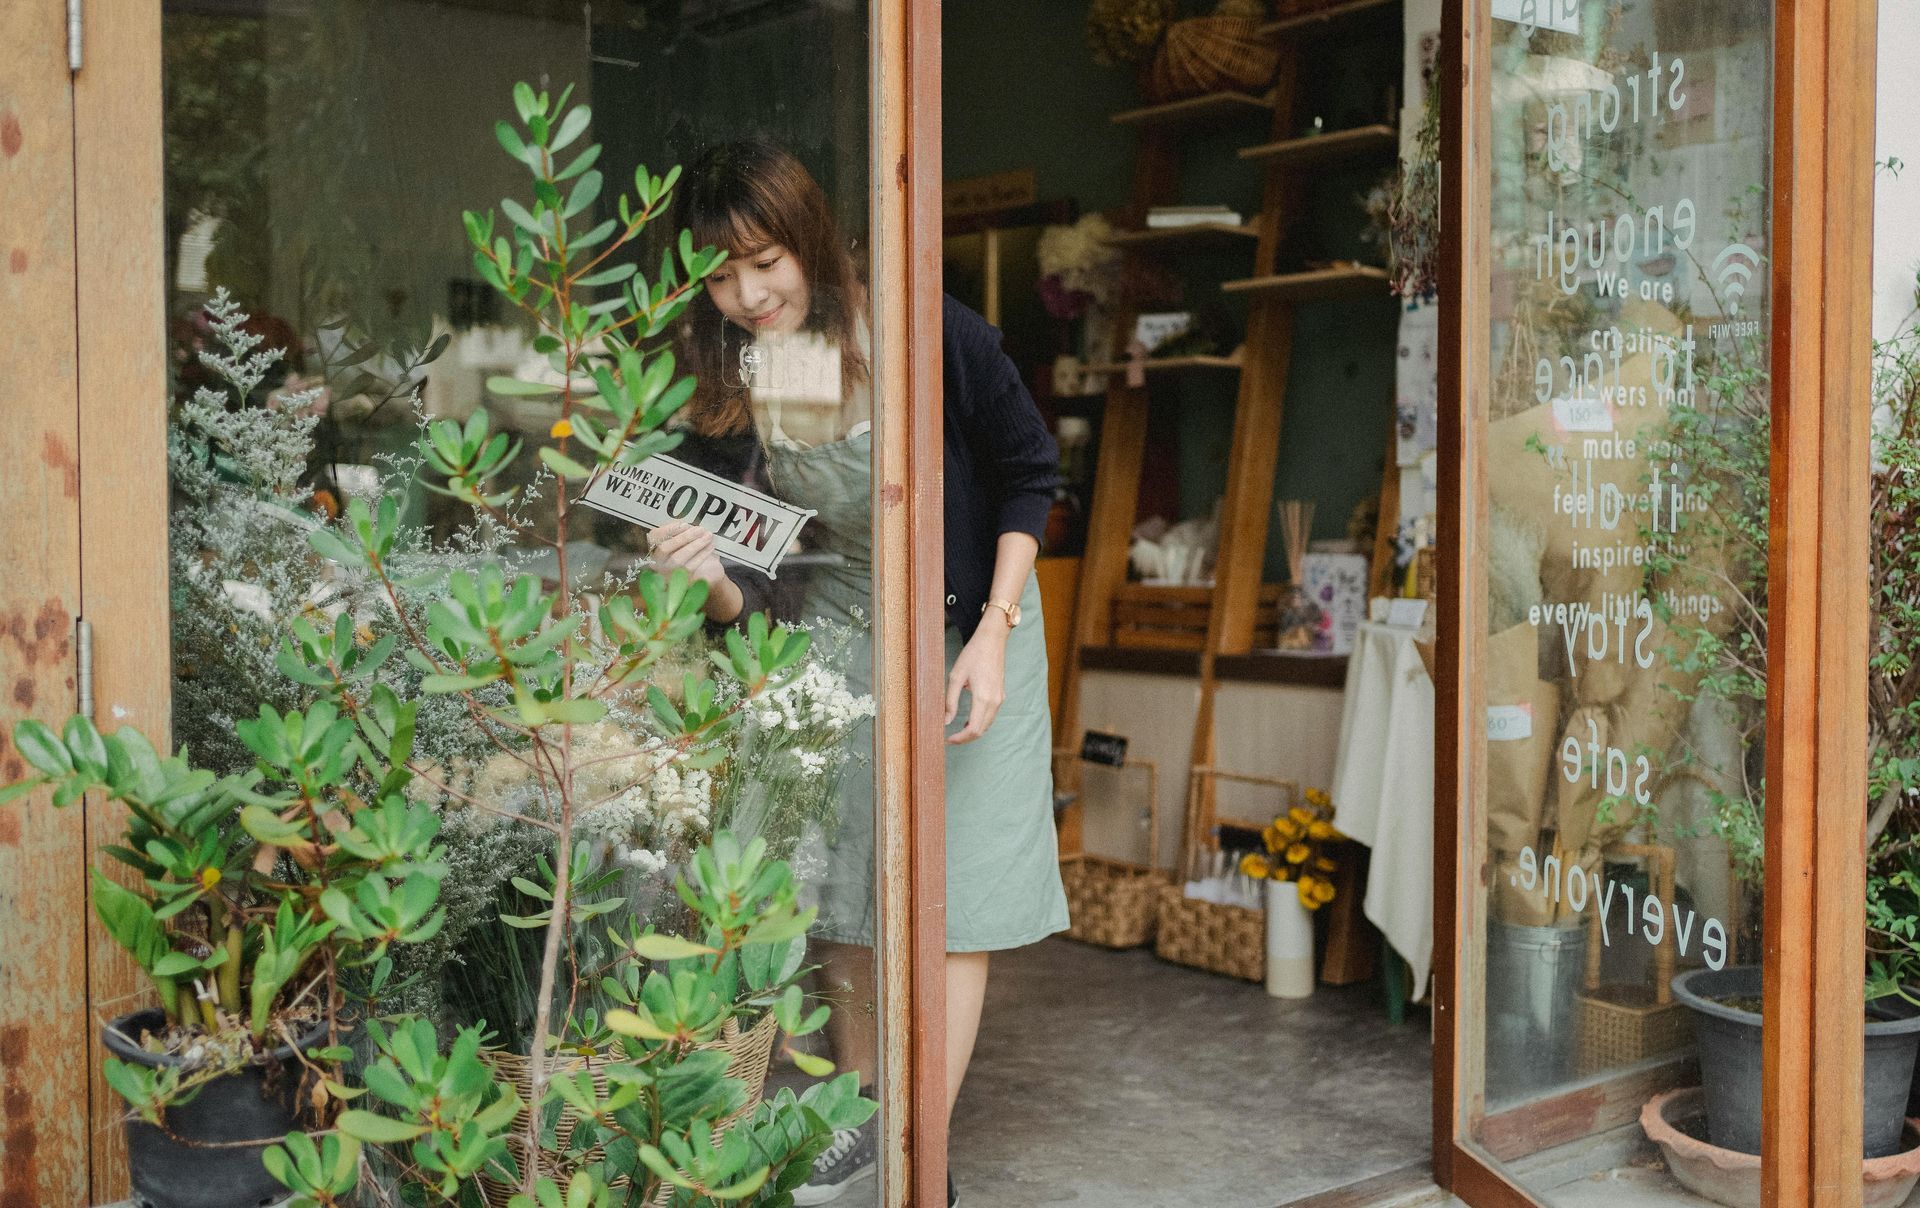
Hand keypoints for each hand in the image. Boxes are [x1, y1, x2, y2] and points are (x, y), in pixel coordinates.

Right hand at [647, 521, 727, 592]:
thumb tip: (688, 527)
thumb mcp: (683, 541)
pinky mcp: (680, 581)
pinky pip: (691, 566)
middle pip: (664, 548)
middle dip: (683, 537)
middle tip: (700, 529)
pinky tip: (711, 546)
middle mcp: (656, 563)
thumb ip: (681, 533)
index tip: (686, 524)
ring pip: (677, 558)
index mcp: (653, 549)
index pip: (654, 537)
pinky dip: (702, 554)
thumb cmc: (691, 553)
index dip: (669, 529)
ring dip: (695, 545)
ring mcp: (666, 574)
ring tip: (708, 536)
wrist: (705, 575)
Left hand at [945, 624, 1008, 744]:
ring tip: (957, 731)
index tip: (948, 739)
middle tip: (950, 738)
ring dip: (973, 731)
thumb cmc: (973, 655)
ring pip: (987, 725)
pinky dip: (980, 723)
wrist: (992, 641)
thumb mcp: (955, 677)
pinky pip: (991, 716)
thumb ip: (950, 701)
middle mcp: (994, 701)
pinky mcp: (1000, 695)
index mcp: (983, 698)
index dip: (960, 738)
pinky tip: (969, 720)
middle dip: (966, 738)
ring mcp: (1000, 699)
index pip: (973, 729)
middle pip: (981, 730)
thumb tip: (946, 721)